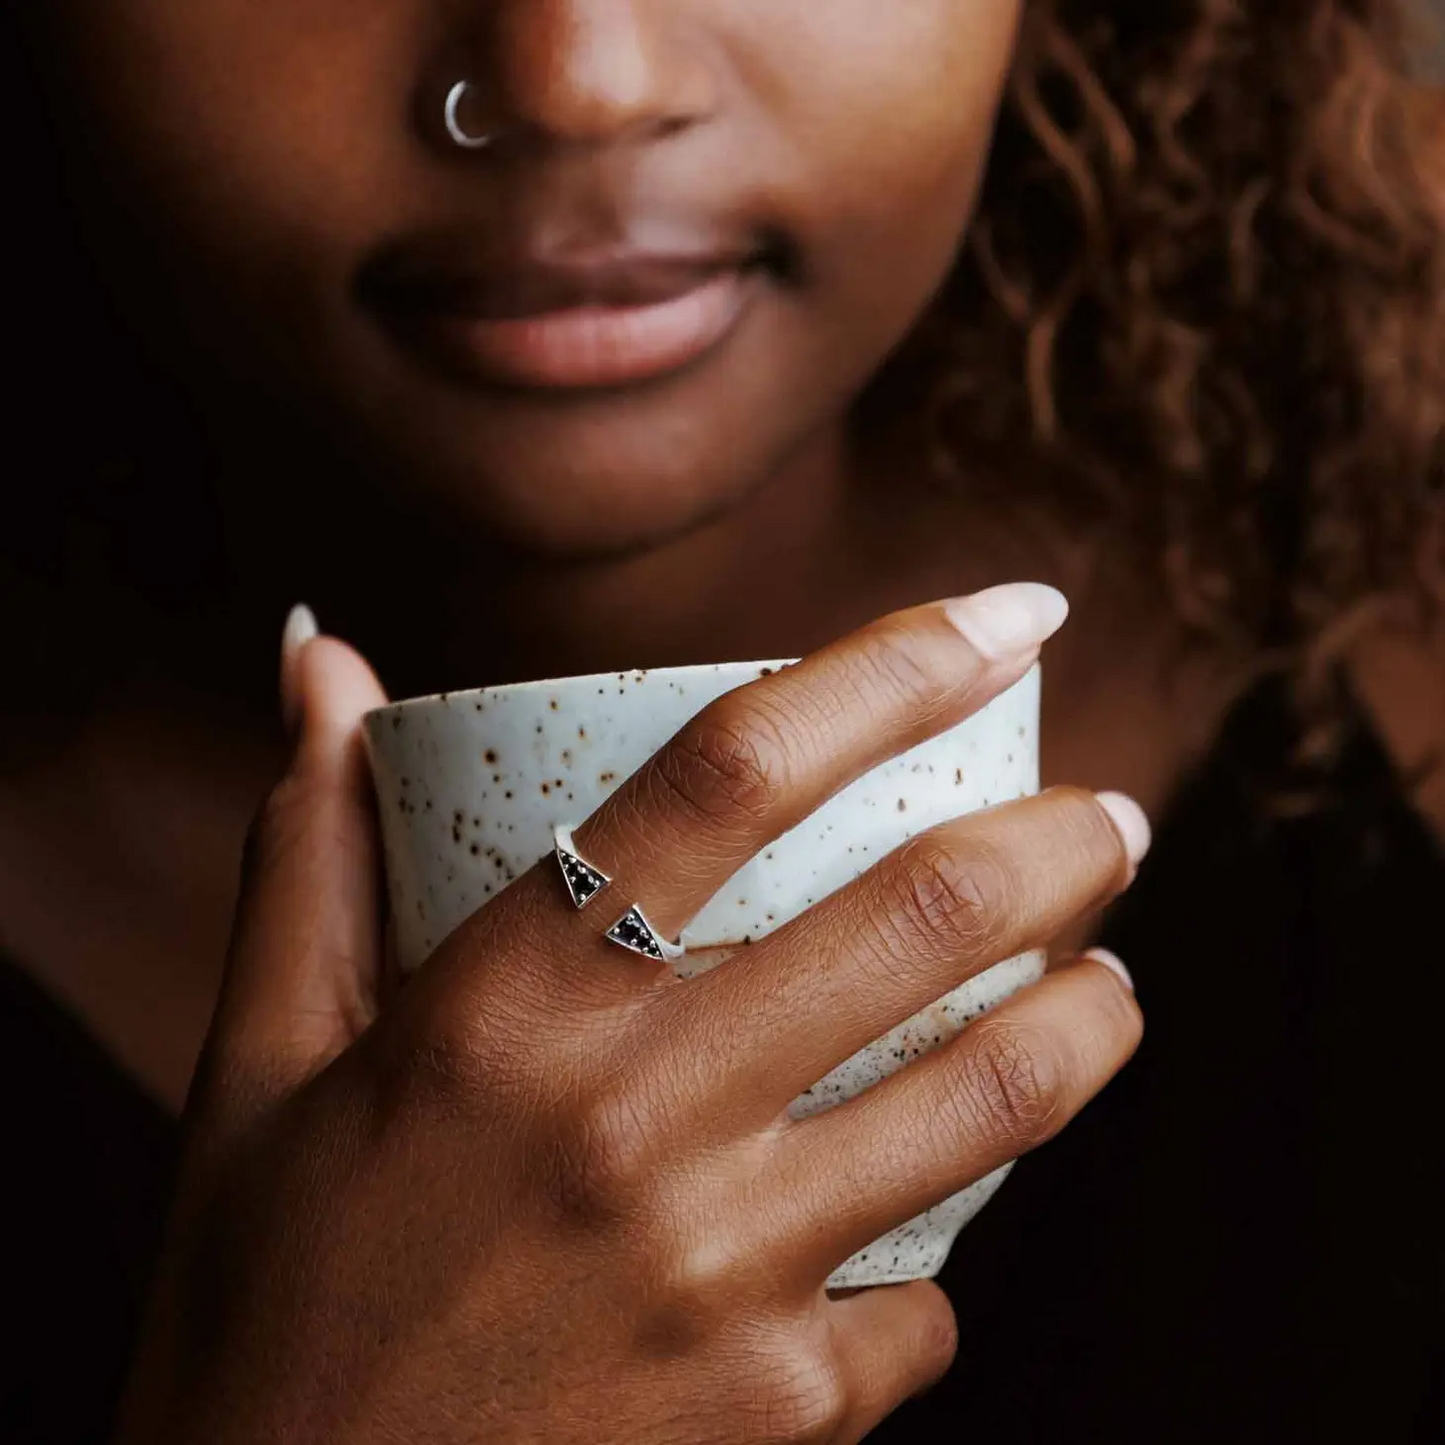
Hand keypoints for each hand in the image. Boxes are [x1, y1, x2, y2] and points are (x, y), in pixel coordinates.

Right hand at [117, 590, 1144, 1444]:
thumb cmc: (269, 1294)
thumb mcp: (260, 1064)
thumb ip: (306, 848)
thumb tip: (317, 662)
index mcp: (501, 1006)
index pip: (736, 771)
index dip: (900, 664)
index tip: (1013, 615)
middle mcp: (629, 1122)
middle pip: (918, 915)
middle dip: (1062, 841)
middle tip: (1110, 818)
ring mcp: (717, 1273)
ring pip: (989, 1097)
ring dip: (1092, 1020)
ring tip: (1111, 984)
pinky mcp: (773, 1410)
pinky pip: (921, 1306)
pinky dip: (936, 1257)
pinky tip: (923, 1240)